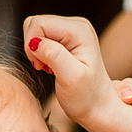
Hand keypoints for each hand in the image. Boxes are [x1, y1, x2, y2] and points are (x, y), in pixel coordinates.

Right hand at [24, 14, 131, 131]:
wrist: (99, 108)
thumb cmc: (87, 97)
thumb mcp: (71, 78)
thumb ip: (54, 55)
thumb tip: (35, 41)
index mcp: (79, 30)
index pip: (38, 23)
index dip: (32, 46)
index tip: (42, 67)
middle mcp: (76, 25)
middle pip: (35, 23)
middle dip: (33, 47)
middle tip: (44, 68)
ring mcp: (71, 31)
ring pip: (35, 30)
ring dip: (36, 51)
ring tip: (50, 68)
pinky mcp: (65, 38)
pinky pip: (40, 37)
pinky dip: (40, 54)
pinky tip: (52, 67)